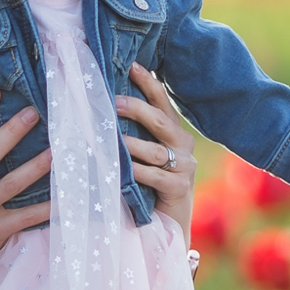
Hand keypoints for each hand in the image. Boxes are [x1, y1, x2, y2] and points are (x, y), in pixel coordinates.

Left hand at [115, 64, 196, 229]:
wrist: (168, 224)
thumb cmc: (149, 185)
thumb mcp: (143, 155)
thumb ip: (134, 134)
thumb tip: (104, 108)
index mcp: (174, 132)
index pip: (162, 102)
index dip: (148, 83)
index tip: (132, 65)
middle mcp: (183, 145)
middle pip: (160, 120)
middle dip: (136, 108)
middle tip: (112, 101)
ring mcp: (185, 167)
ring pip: (155, 150)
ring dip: (131, 144)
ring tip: (111, 139)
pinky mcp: (180, 188)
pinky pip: (155, 176)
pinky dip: (137, 171)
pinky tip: (122, 170)